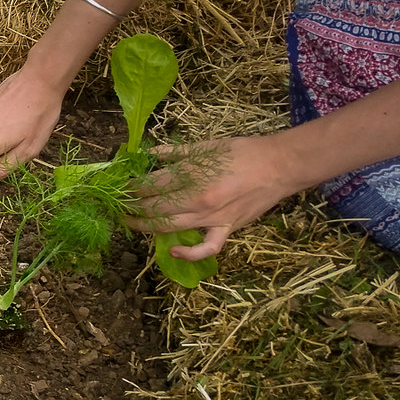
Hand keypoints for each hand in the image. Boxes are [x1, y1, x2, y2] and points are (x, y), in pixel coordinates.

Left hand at [127, 135, 298, 259]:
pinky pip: (207, 248)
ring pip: (169, 228)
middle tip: (120, 205)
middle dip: (132, 207)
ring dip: (145, 226)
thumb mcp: (204, 146)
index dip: (131, 188)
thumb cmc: (242, 152)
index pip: (150, 187)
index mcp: (191, 176)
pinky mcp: (227, 229)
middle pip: (153, 208)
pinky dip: (189, 253)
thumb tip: (148, 154)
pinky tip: (172, 249)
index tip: (122, 187)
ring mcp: (212, 218)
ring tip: (130, 222)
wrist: (279, 165)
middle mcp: (197, 201)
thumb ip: (173, 153)